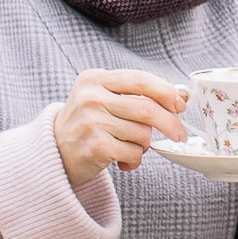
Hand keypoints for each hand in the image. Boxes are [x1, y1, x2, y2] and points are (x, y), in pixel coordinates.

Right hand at [55, 66, 187, 187]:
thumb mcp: (107, 100)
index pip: (140, 80)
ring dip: (145, 145)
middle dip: (170, 123)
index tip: (181, 105)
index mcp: (95, 79)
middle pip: (147, 109)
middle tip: (180, 134)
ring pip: (142, 133)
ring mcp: (91, 122)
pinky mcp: (94, 146)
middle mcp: (90, 97)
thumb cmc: (89, 124)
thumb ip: (140, 95)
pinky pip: (133, 152)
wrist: (55, 152)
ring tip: (129, 146)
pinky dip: (135, 159)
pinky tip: (122, 160)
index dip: (166, 92)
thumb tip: (182, 95)